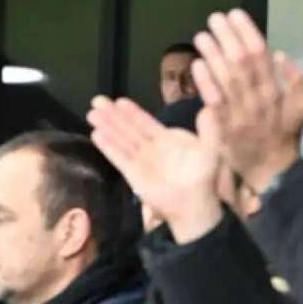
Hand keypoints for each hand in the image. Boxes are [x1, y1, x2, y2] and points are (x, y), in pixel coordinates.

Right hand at [87, 96, 224, 243]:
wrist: (193, 203)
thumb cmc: (203, 176)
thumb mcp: (210, 149)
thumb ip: (209, 129)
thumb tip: (208, 109)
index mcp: (166, 139)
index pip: (146, 122)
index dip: (132, 111)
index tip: (119, 100)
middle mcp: (150, 148)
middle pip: (128, 128)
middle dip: (113, 115)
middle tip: (97, 100)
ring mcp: (140, 160)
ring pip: (120, 139)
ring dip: (107, 126)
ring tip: (91, 113)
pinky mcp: (133, 174)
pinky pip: (119, 157)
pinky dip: (108, 146)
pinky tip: (97, 134)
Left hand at [191, 10, 302, 193]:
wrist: (270, 173)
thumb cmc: (284, 137)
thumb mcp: (302, 109)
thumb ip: (297, 81)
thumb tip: (280, 54)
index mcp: (277, 92)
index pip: (261, 55)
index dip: (247, 32)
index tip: (235, 14)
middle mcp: (259, 101)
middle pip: (241, 63)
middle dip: (227, 37)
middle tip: (214, 18)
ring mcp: (240, 115)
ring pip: (226, 79)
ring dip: (213, 55)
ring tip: (202, 35)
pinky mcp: (223, 129)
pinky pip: (214, 103)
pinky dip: (206, 83)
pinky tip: (197, 65)